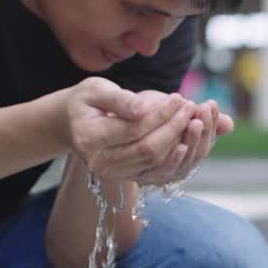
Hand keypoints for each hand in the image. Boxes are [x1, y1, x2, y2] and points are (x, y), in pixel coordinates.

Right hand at [62, 77, 197, 184]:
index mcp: (89, 137)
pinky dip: (175, 157)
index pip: (134, 128)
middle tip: (190, 107)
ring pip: (155, 161)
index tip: (178, 98)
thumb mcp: (95, 90)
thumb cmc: (86, 102)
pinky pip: (156, 172)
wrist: (74, 123)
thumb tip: (143, 109)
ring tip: (192, 119)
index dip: (160, 114)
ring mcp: (113, 174)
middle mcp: (100, 162)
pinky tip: (187, 141)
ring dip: (179, 141)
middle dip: (173, 128)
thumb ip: (119, 99)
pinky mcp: (126, 178)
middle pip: (148, 149)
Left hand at [146, 97, 234, 187]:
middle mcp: (176, 167)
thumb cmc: (142, 112)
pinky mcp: (143, 178)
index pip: (206, 143)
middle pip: (198, 155)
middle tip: (204, 110)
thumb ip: (201, 119)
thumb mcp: (173, 112)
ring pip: (186, 164)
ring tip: (193, 119)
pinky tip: (180, 145)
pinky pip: (166, 173)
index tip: (211, 105)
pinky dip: (175, 161)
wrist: (106, 117)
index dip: (212, 126)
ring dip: (192, 141)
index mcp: (187, 152)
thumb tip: (230, 124)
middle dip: (204, 132)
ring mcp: (162, 175)